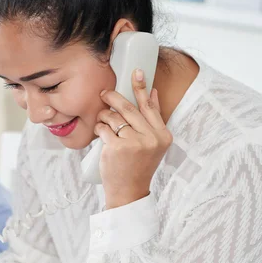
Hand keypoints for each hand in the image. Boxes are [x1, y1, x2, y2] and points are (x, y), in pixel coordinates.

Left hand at [96, 68, 172, 208]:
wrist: (129, 191)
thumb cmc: (138, 165)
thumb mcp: (152, 144)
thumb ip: (152, 120)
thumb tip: (153, 92)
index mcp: (162, 135)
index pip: (150, 106)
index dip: (141, 88)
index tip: (136, 72)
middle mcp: (151, 138)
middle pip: (128, 108)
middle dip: (113, 97)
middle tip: (104, 93)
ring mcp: (134, 143)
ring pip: (113, 117)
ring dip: (104, 116)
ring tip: (103, 122)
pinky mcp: (117, 148)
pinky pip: (103, 128)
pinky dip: (98, 128)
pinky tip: (99, 132)